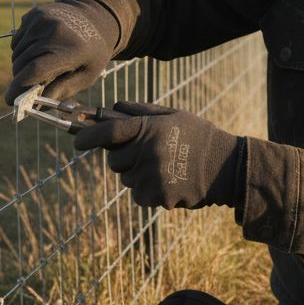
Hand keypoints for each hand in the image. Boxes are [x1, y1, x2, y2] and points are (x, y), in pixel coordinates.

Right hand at [6, 0, 119, 103]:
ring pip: (16, 53)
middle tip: (29, 87)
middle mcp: (53, 31)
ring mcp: (42, 20)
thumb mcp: (86, 76)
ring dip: (21, 65)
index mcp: (70, 50)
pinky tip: (39, 49)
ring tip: (39, 66)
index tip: (10, 101)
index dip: (20, 87)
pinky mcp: (34, 14)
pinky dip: (22, 50)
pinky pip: (17, 40)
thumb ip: (60, 91)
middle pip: (22, 63)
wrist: (95, 18)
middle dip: (21, 79)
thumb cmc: (91, 53)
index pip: (35, 70)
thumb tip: (33, 106)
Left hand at [73, 100, 241, 208]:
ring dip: (137, 174)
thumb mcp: (171, 114)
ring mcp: (151, 177)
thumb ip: (140, 110)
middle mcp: (147, 152)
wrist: (225, 167)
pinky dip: (147, 190)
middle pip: (114, 160)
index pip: (108, 132)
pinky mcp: (156, 197)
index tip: (77, 142)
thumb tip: (110, 107)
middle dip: (123, 157)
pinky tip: (168, 181)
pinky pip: (138, 195)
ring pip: (126, 179)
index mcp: (150, 128)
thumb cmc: (197, 136)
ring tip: (164, 166)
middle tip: (145, 153)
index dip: (88, 137)